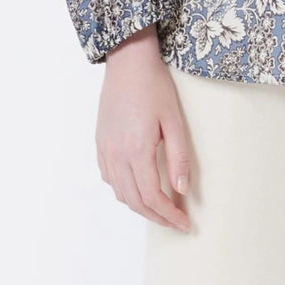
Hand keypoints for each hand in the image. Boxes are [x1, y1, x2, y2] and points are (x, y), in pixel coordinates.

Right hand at [96, 25, 191, 231]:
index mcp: (136, 150)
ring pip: (120, 192)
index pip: (153, 197)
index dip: (169, 215)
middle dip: (156, 216)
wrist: (128, 61)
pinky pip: (109, 177)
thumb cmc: (154, 85)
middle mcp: (116, 155)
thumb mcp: (174, 120)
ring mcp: (105, 149)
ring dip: (140, 205)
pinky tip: (137, 186)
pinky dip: (124, 190)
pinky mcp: (100, 142)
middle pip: (135, 201)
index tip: (184, 223)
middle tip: (175, 221)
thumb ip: (179, 157)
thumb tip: (182, 190)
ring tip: (160, 207)